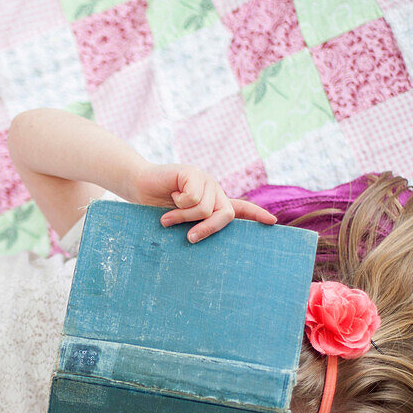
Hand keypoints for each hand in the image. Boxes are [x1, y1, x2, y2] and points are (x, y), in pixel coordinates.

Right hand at [133, 163, 276, 241]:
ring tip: (167, 217)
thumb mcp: (179, 219)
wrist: (139, 185)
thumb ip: (194, 225)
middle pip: (225, 214)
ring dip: (182, 217)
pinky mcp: (194, 173)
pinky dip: (178, 203)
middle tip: (189, 239)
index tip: (273, 222)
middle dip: (207, 229)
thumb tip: (198, 238)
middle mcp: (214, 190)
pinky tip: (170, 196)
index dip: (256, 215)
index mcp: (213, 202)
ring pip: (204, 209)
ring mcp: (205, 180)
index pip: (241, 208)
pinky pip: (192, 198)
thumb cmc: (157, 207)